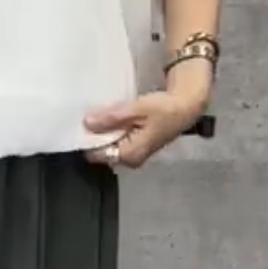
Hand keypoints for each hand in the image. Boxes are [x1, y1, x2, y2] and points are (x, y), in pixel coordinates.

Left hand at [84, 90, 206, 169]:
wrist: (185, 107)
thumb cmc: (163, 109)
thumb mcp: (135, 109)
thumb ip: (111, 118)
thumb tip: (87, 123)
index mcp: (128, 155)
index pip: (95, 154)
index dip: (87, 138)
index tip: (82, 122)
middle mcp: (129, 160)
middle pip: (101, 151)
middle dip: (95, 135)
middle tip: (91, 115)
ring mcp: (133, 155)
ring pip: (108, 145)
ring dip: (104, 131)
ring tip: (102, 114)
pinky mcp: (136, 147)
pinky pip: (116, 141)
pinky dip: (112, 130)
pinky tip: (113, 118)